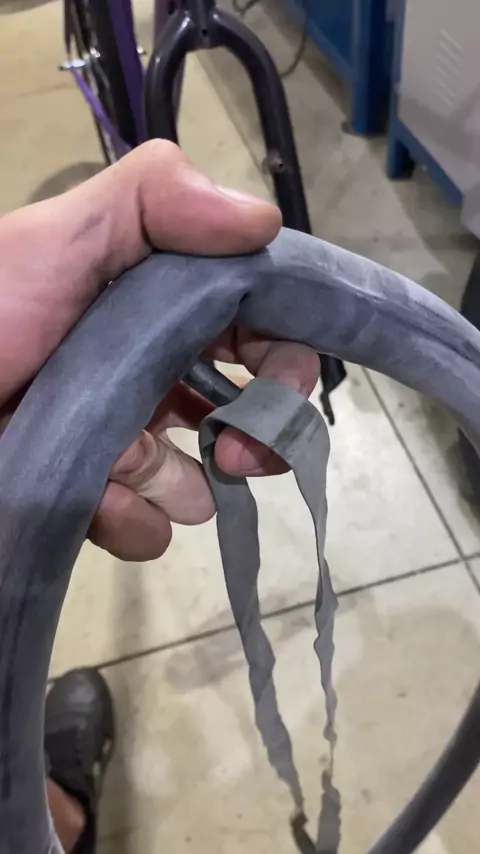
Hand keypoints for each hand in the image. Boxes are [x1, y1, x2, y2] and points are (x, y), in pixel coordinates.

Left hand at [0, 141, 318, 560]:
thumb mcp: (58, 240)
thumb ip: (153, 201)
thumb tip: (264, 220)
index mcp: (157, 301)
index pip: (257, 323)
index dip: (285, 353)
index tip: (284, 387)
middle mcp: (148, 364)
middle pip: (245, 403)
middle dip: (261, 431)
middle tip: (246, 456)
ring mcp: (122, 433)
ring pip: (197, 472)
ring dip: (189, 484)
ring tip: (150, 479)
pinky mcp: (92, 491)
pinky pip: (142, 518)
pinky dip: (134, 519)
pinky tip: (107, 508)